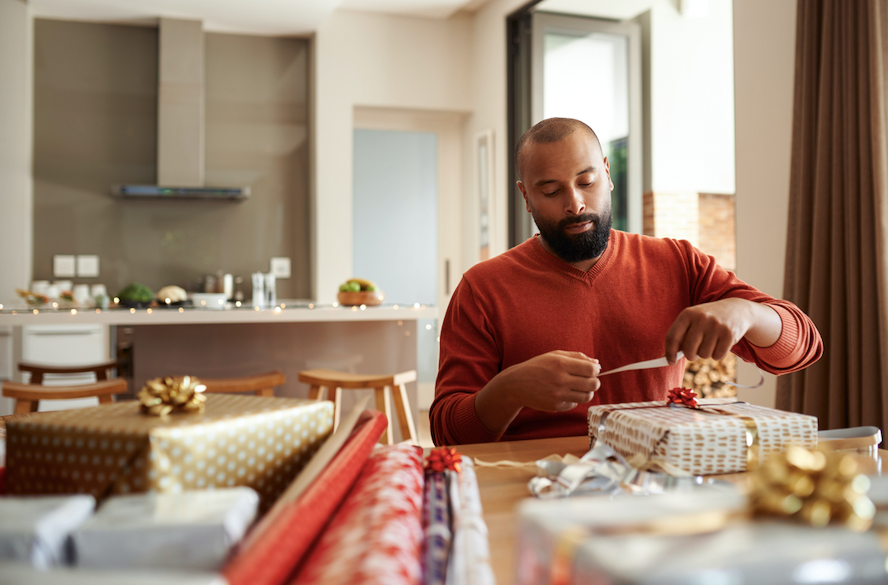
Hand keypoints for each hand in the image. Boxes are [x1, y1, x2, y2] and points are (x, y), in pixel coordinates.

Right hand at [500, 350, 600, 410]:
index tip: (593, 369)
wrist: (516, 384)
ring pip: (587, 396)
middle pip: (593, 384)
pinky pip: (575, 404)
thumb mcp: (554, 355)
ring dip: (587, 391)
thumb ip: (577, 356)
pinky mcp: (556, 406)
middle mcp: (560, 380)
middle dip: (595, 381)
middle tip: (589, 379)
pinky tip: (565, 393)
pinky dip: (573, 398)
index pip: (591, 369)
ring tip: (579, 387)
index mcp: (561, 364)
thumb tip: (597, 363)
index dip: (596, 369)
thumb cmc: (537, 367)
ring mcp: (558, 395)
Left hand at [664, 298, 779, 363]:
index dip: (669, 352)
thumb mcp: (693, 320)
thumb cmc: (708, 319)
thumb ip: (681, 335)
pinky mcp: (729, 334)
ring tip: (711, 342)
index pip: (672, 337)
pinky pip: (717, 356)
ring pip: (704, 355)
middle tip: (695, 352)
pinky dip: (717, 355)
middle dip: (691, 355)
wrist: (737, 310)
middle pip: (689, 350)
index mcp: (687, 314)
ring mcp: (716, 326)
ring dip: (706, 354)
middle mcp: (701, 318)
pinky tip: (720, 344)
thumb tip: (670, 357)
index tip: (670, 362)